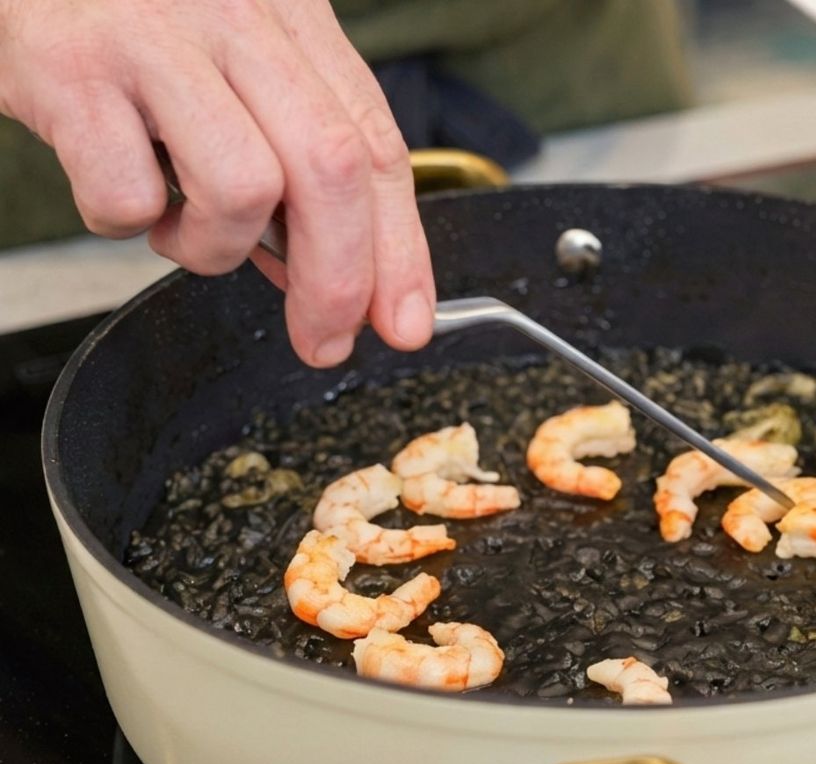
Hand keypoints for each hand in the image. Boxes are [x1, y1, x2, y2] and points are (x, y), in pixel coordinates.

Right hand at [0, 0, 433, 365]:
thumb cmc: (135, 20)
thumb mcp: (237, 66)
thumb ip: (292, 156)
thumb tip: (329, 277)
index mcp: (293, 18)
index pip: (378, 147)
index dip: (401, 248)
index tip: (406, 321)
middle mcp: (236, 19)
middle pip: (331, 169)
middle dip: (338, 281)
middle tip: (325, 341)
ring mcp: (153, 42)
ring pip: (242, 187)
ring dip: (216, 245)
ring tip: (180, 223)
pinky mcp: (72, 71)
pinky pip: (129, 195)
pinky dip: (127, 221)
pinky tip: (121, 187)